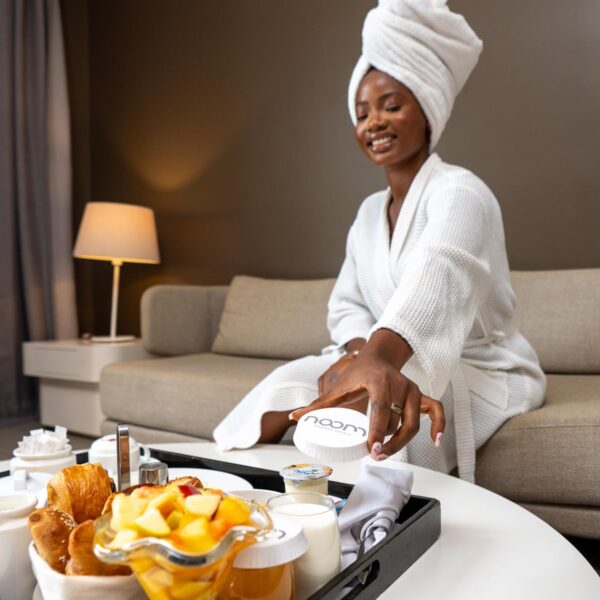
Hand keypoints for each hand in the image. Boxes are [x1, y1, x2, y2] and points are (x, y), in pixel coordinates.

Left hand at [290, 340, 444, 458]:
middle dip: (388, 441)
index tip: (371, 448)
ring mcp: (413, 391)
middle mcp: (400, 384)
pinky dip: (439, 425)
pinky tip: (437, 441)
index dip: (377, 430)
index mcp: (378, 381)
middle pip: (399, 420)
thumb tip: (295, 417)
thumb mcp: (339, 386)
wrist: (378, 356)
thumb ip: (319, 403)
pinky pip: (437, 411)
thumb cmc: (358, 373)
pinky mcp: (422, 396)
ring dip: (402, 441)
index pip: (381, 408)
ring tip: (385, 452)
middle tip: (374, 454)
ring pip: (414, 422)